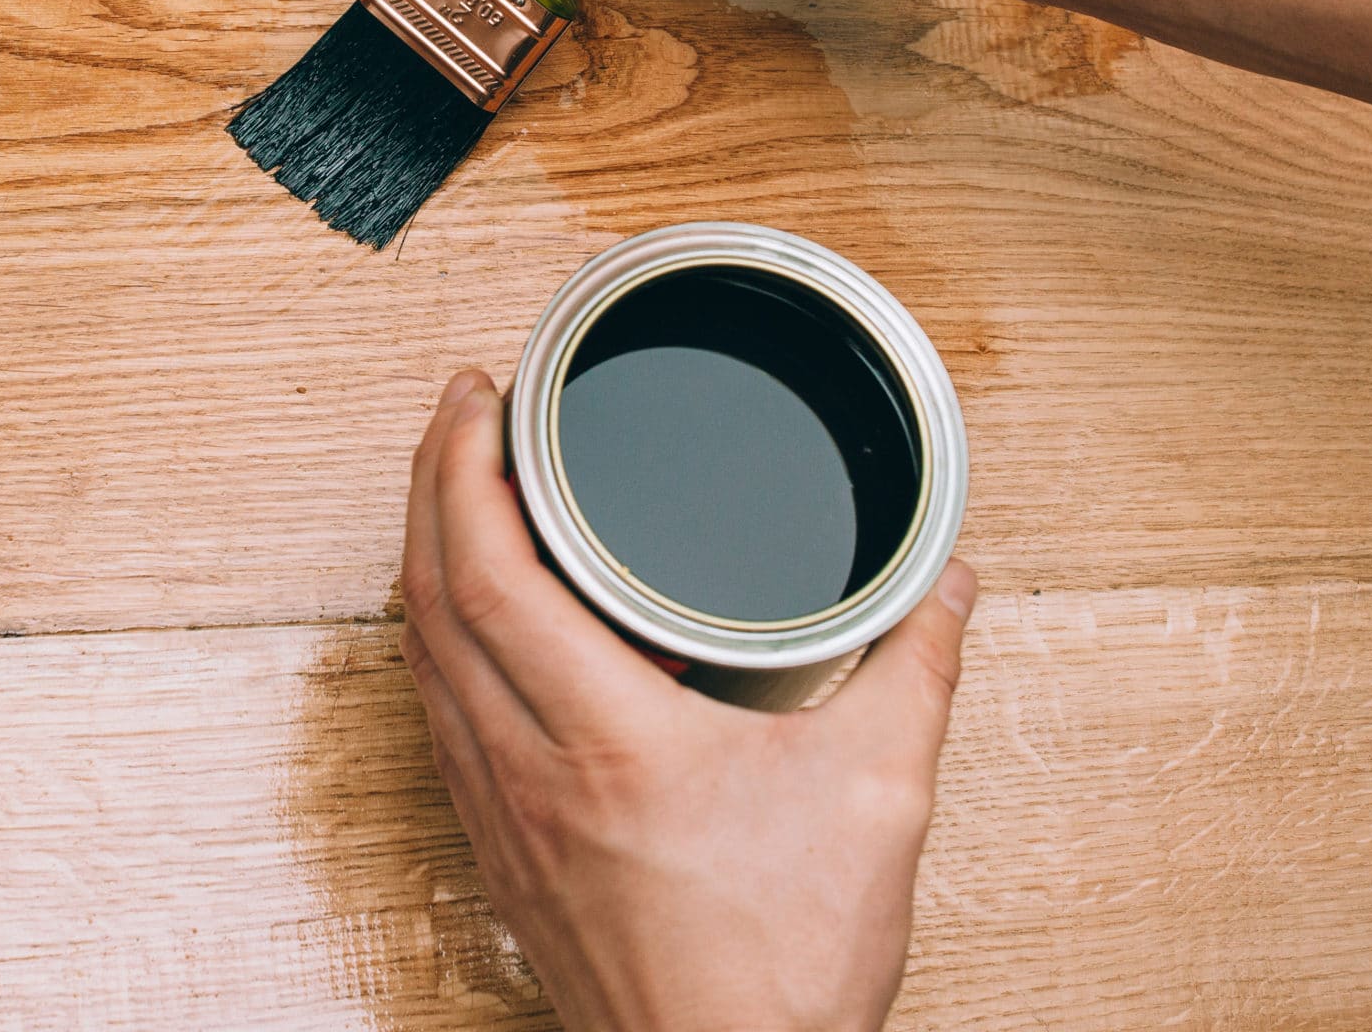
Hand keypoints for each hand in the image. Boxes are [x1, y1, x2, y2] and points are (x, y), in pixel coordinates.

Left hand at [399, 369, 978, 1031]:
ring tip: (466, 492)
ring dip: (428, 557)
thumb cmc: (782, 973)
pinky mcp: (504, 853)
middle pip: (429, 597)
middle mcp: (528, 773)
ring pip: (424, 659)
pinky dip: (443, 641)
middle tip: (464, 412)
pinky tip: (481, 623)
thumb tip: (947, 587)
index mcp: (608, 741)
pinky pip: (442, 717)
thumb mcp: (878, 798)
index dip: (465, 468)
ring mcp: (503, 817)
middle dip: (430, 482)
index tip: (480, 399)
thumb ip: (914, 671)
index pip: (490, 574)